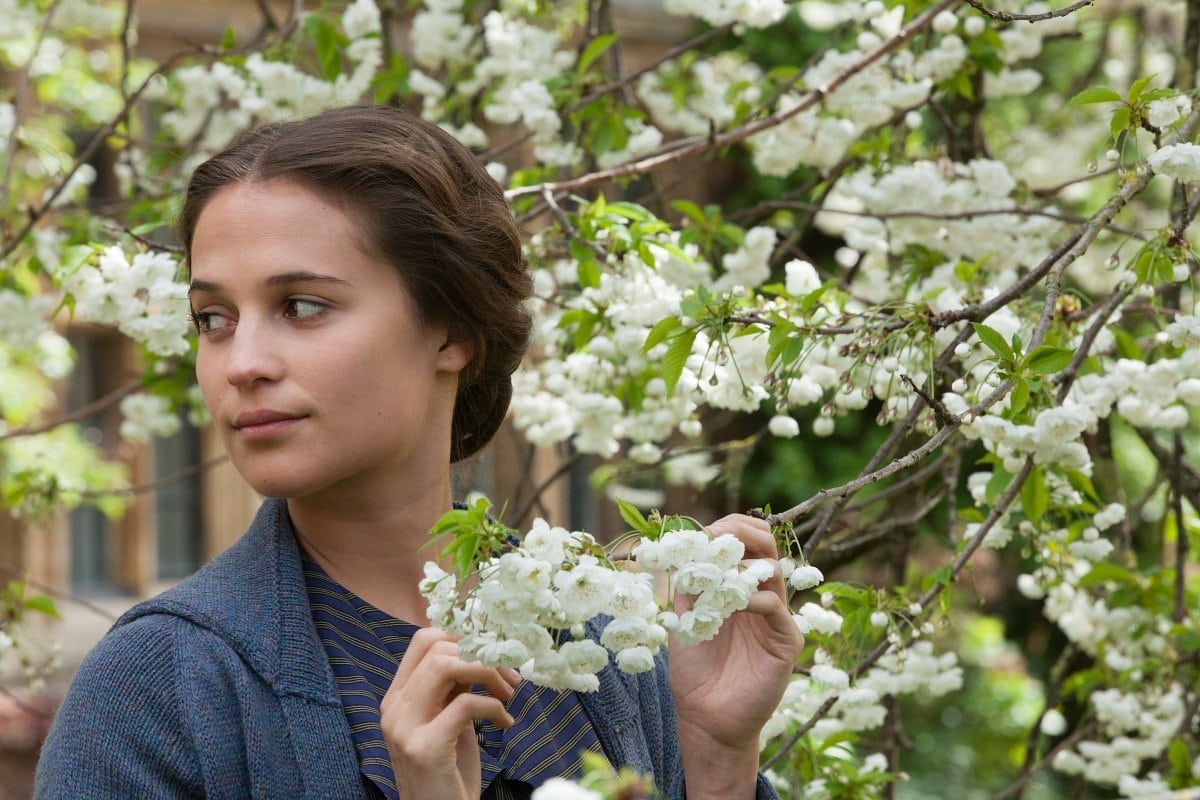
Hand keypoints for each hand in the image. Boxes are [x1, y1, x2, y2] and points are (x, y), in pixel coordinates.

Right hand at [380, 628, 519, 799]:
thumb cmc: (448, 770)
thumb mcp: (447, 720)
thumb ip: (452, 688)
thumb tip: (480, 653)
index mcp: (397, 698)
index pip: (423, 640)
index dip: (462, 637)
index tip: (491, 653)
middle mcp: (394, 709)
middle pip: (438, 649)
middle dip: (483, 656)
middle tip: (510, 679)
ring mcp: (405, 728)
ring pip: (447, 666)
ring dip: (488, 674)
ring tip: (508, 694)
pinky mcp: (426, 749)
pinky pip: (465, 704)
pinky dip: (493, 706)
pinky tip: (505, 722)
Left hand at [668, 514, 802, 798]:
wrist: (706, 718)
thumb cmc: (695, 672)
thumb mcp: (684, 620)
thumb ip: (687, 587)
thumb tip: (679, 549)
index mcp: (738, 589)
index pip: (744, 545)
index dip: (727, 530)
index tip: (702, 531)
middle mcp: (761, 598)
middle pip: (767, 548)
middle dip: (743, 533)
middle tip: (719, 534)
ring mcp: (776, 618)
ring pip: (773, 572)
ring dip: (744, 564)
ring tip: (720, 570)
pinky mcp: (786, 641)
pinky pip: (777, 608)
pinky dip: (756, 598)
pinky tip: (735, 603)